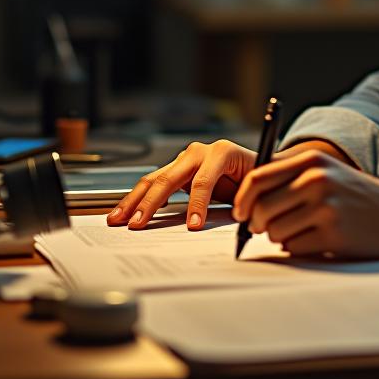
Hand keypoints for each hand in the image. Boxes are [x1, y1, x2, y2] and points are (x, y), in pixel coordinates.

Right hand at [106, 138, 355, 231]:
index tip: (192, 227)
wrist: (258, 164)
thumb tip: (239, 224)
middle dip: (152, 203)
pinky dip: (136, 199)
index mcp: (223, 152)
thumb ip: (247, 202)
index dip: (198, 204)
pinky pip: (153, 184)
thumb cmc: (259, 177)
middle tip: (139, 225)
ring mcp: (184, 159)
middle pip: (170, 177)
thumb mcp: (257, 187)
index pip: (204, 179)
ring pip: (154, 179)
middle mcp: (199, 151)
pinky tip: (121, 213)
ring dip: (135, 201)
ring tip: (119, 220)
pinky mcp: (175, 170)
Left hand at [232, 149, 378, 257]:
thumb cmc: (360, 196)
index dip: (242, 199)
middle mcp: (317, 180)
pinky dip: (298, 249)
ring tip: (301, 233)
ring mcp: (326, 207)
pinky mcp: (333, 235)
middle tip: (265, 230)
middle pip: (261, 209)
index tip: (241, 213)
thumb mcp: (329, 173)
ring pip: (274, 232)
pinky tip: (317, 241)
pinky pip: (294, 248)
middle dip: (257, 225)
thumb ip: (292, 179)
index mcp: (312, 161)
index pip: (257, 178)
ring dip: (280, 238)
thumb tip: (247, 202)